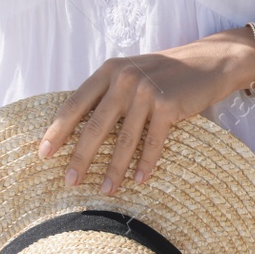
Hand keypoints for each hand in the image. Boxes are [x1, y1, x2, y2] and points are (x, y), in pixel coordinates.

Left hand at [39, 31, 254, 194]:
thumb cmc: (168, 73)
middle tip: (69, 181)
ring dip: (114, 170)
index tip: (44, 154)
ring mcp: (146, 92)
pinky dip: (145, 164)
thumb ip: (109, 91)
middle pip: (95, 126)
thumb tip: (80, 126)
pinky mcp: (169, 106)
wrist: (210, 63)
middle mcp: (124, 79)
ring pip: (124, 140)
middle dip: (81, 158)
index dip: (58, 131)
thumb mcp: (132, 72)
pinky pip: (153, 142)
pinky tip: (138, 181)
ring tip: (104, 191)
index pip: (75, 104)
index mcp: (109, 71)